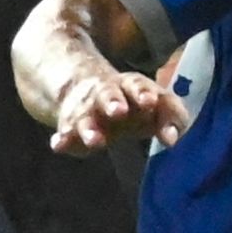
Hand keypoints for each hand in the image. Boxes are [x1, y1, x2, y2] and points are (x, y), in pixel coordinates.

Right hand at [50, 66, 188, 154]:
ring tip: (95, 141)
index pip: (139, 87)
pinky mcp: (69, 126)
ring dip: (90, 128)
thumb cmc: (133, 103)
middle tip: (119, 111)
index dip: (144, 94)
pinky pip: (65, 132)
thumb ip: (172, 119)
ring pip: (85, 117)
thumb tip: (172, 139)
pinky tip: (59, 145)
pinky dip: (62, 139)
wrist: (85, 90)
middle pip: (108, 94)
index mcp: (131, 87)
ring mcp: (86, 110)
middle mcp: (105, 95)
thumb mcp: (156, 106)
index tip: (150, 103)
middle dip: (113, 101)